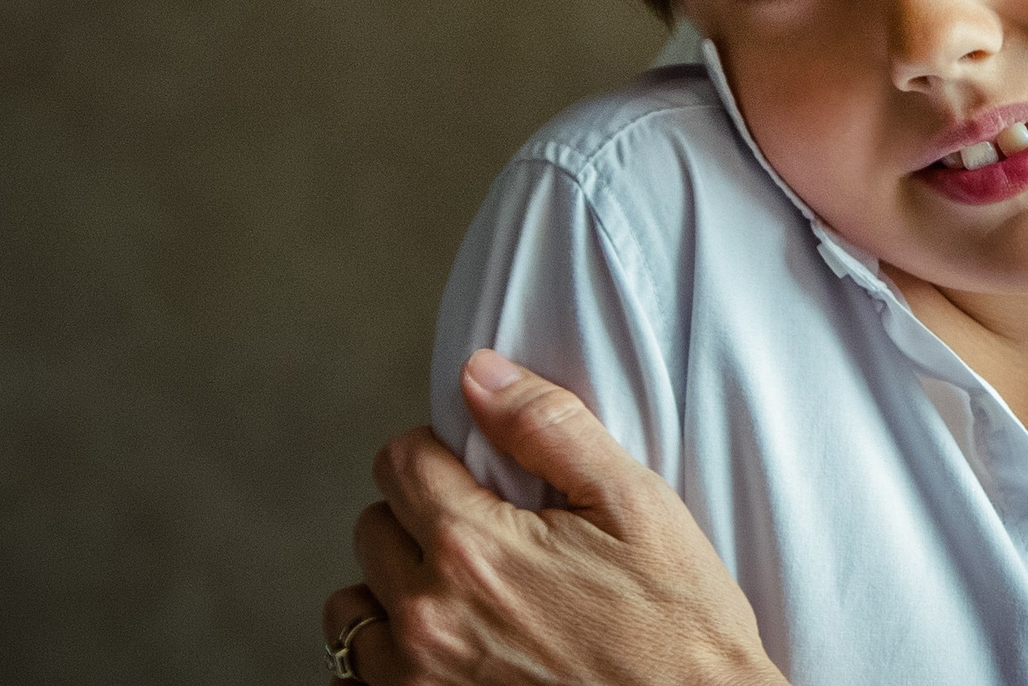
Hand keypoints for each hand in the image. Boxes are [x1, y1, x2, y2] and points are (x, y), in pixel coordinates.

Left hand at [321, 350, 784, 685]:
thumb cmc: (676, 621)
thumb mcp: (633, 503)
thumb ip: (548, 427)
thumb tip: (478, 374)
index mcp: (474, 548)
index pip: (398, 462)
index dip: (442, 452)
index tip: (483, 472)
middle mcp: (428, 618)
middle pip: (371, 527)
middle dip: (419, 515)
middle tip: (487, 531)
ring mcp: (418, 683)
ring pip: (351, 610)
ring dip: (393, 590)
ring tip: (460, 594)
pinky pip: (355, 683)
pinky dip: (384, 662)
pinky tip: (443, 651)